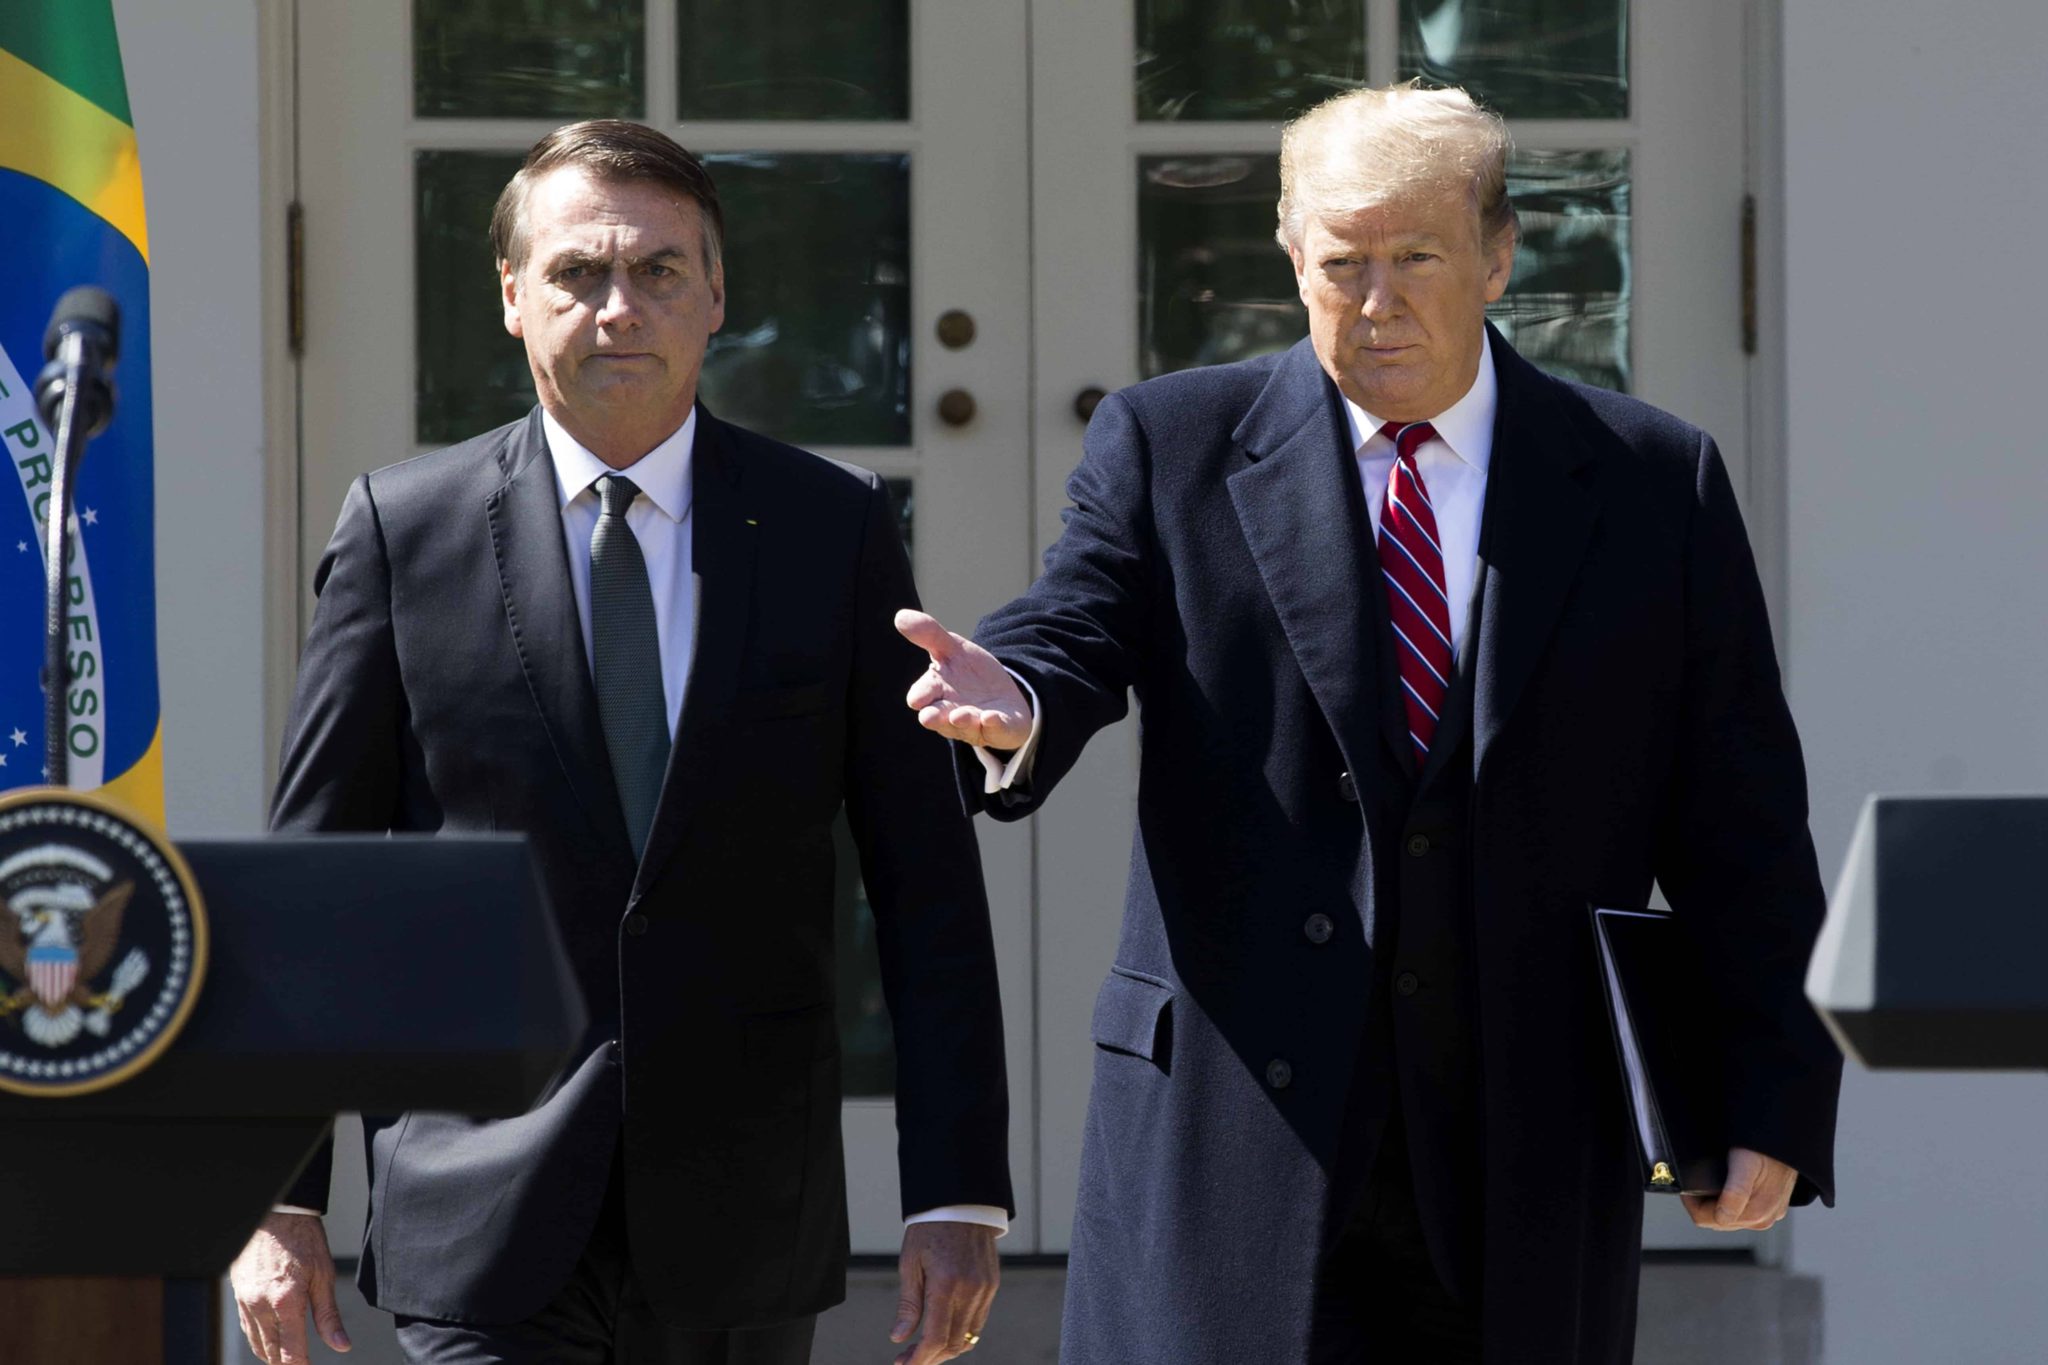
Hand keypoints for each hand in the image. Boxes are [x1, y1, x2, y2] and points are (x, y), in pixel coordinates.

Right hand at [229, 1212, 350, 1361]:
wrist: (277, 1213)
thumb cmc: (302, 1238)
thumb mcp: (324, 1275)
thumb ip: (329, 1315)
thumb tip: (341, 1344)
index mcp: (286, 1303)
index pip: (291, 1354)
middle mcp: (261, 1306)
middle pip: (272, 1353)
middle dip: (288, 1364)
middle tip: (302, 1364)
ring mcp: (246, 1302)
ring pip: (257, 1344)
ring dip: (273, 1355)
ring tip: (289, 1358)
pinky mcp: (239, 1296)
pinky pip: (247, 1328)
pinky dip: (260, 1339)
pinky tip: (272, 1340)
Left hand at [891, 1220, 998, 1363]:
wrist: (961, 1202)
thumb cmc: (930, 1229)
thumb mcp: (910, 1263)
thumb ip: (908, 1304)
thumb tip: (899, 1337)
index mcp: (946, 1284)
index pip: (935, 1338)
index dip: (920, 1359)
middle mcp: (970, 1290)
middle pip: (953, 1343)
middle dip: (930, 1358)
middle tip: (908, 1359)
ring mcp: (985, 1289)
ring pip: (968, 1337)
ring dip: (946, 1349)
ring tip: (924, 1350)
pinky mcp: (992, 1285)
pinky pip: (979, 1321)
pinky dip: (961, 1333)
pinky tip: (944, 1331)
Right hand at [895, 610, 1031, 749]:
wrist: (1002, 696)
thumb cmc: (969, 674)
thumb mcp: (953, 649)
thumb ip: (930, 635)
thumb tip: (900, 616)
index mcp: (936, 692)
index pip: (922, 695)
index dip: (920, 696)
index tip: (917, 698)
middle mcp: (950, 712)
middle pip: (938, 717)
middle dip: (935, 717)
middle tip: (929, 716)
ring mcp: (975, 724)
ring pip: (965, 726)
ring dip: (963, 720)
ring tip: (961, 715)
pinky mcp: (998, 728)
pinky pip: (995, 729)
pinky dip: (993, 724)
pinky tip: (991, 717)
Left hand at [1681, 1147, 1796, 1231]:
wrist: (1789, 1138)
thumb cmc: (1764, 1148)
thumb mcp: (1746, 1164)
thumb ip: (1735, 1193)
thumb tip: (1722, 1218)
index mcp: (1754, 1214)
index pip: (1704, 1219)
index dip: (1691, 1201)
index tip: (1687, 1185)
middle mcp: (1762, 1220)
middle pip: (1715, 1220)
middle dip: (1702, 1202)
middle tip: (1697, 1179)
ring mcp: (1768, 1216)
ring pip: (1727, 1218)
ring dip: (1716, 1203)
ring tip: (1712, 1181)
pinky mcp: (1773, 1209)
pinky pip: (1742, 1212)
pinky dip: (1731, 1201)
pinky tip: (1729, 1185)